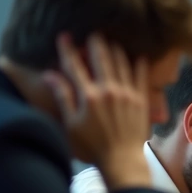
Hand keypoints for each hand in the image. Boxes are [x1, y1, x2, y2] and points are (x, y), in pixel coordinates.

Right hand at [43, 33, 150, 175]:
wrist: (122, 160)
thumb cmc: (91, 145)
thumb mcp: (71, 124)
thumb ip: (63, 97)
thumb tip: (49, 74)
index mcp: (89, 95)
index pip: (75, 66)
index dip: (69, 50)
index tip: (64, 35)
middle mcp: (109, 89)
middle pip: (102, 59)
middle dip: (96, 44)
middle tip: (95, 33)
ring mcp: (128, 93)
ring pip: (122, 64)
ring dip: (116, 50)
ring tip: (112, 41)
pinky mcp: (142, 99)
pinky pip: (142, 76)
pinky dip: (140, 65)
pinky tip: (139, 56)